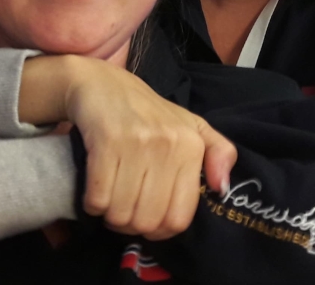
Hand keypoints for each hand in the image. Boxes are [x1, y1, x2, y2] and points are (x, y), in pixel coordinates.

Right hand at [62, 58, 236, 239]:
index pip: (179, 218)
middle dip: (131, 225)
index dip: (159, 231)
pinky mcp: (106, 140)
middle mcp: (168, 144)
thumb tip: (222, 188)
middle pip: (148, 220)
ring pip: (121, 213)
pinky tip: (94, 191)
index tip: (146, 221)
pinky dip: (92, 203)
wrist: (102, 83)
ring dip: (110, 215)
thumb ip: (218, 153)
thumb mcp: (191, 126)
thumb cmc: (147, 112)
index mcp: (191, 146)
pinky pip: (98, 196)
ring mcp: (137, 142)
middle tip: (122, 210)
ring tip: (109, 200)